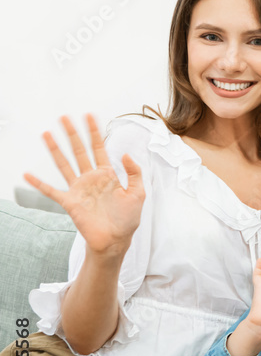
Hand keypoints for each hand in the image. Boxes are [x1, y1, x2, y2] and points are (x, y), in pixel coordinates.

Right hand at [24, 115, 144, 255]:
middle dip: (72, 134)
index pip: (99, 148)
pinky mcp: (70, 202)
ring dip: (55, 149)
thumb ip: (133, 173)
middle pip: (79, 151)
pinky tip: (27, 174)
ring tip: (46, 134)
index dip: (95, 132)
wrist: (116, 240)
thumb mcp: (138, 194)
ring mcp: (79, 189)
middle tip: (64, 117)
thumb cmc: (127, 219)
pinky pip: (51, 191)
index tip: (89, 115)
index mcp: (107, 175)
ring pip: (64, 164)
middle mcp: (91, 178)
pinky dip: (39, 184)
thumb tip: (125, 155)